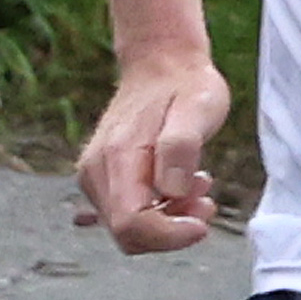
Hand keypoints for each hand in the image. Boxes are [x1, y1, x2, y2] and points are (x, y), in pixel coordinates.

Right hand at [70, 51, 230, 251]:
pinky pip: (129, 216)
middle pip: (127, 234)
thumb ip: (181, 148)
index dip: (168, 236)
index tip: (202, 224)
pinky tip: (181, 187)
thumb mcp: (198, 108)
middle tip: (204, 201)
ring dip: (169, 221)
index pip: (130, 223)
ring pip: (128, 230)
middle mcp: (96, 172)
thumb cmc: (184, 85)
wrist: (161, 63)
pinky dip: (160, 213)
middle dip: (171, 230)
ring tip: (198, 186)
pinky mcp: (104, 181)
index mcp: (117, 156)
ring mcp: (96, 178)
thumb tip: (170, 190)